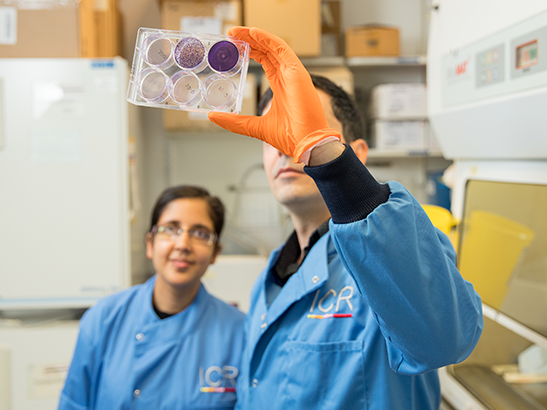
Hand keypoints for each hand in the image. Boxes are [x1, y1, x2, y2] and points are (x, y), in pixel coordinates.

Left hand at [208, 27, 340, 163]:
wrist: (306, 144)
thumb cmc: (289, 137)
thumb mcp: (252, 127)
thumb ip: (233, 122)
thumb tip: (213, 116)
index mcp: (280, 86)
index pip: (263, 60)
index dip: (249, 51)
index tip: (232, 47)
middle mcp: (286, 76)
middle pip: (266, 50)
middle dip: (248, 40)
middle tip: (230, 34)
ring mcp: (293, 73)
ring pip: (272, 46)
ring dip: (254, 36)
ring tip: (236, 31)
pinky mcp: (297, 72)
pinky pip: (281, 49)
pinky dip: (267, 38)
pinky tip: (253, 33)